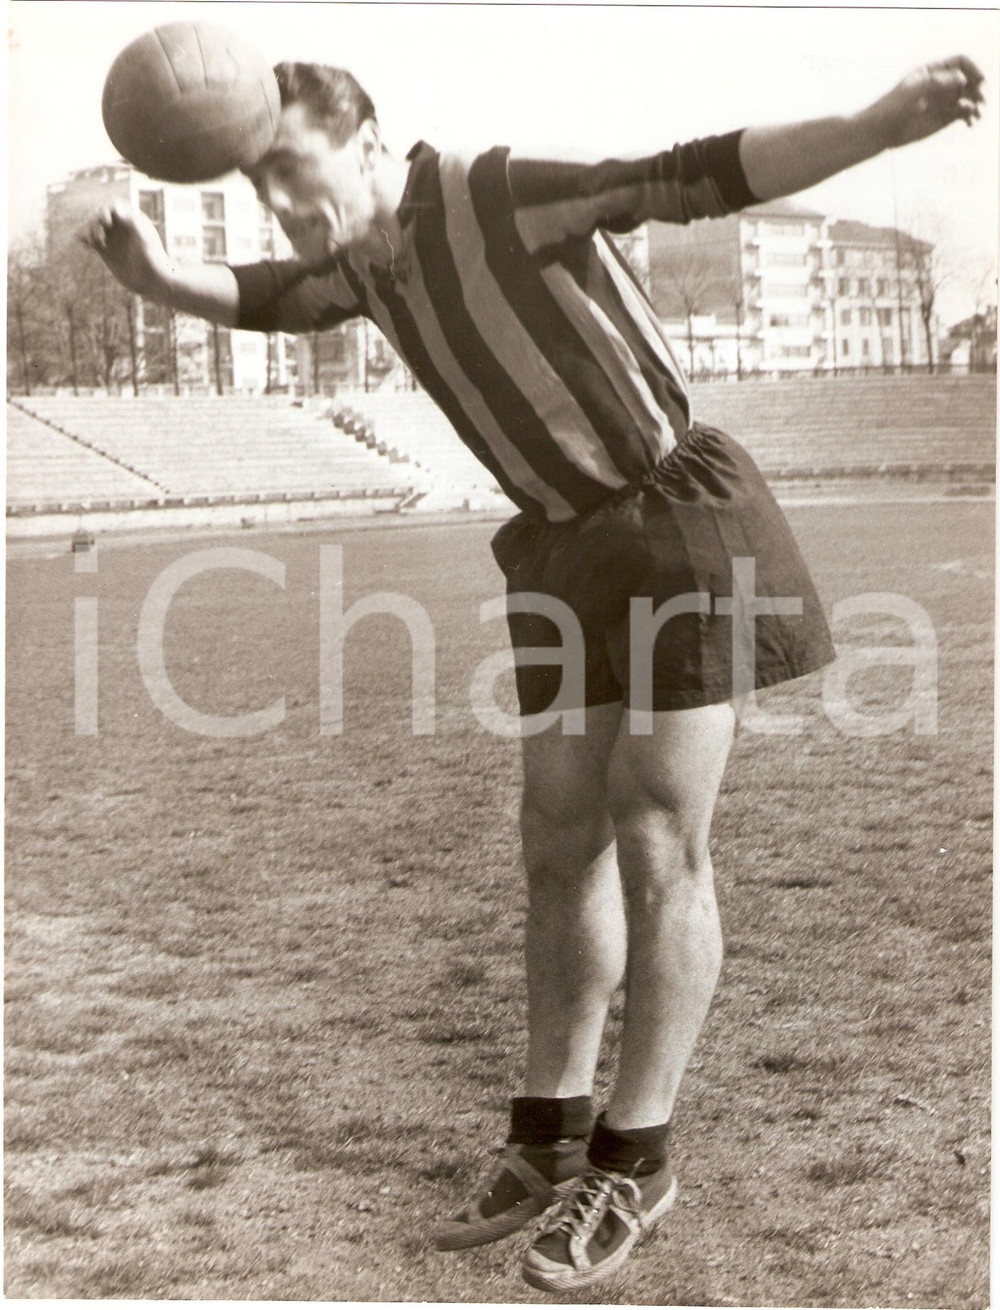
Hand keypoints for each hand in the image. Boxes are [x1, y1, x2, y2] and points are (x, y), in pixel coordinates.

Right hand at [79, 201, 171, 297]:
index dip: (107, 211)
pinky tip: (85, 246)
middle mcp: (120, 226)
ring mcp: (112, 237)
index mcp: (131, 219)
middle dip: (95, 223)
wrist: (152, 280)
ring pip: (93, 227)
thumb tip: (116, 209)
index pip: (114, 206)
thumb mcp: (144, 238)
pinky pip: (90, 240)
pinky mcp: (105, 250)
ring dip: (88, 231)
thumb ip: (132, 222)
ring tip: (93, 244)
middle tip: (99, 239)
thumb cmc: (153, 258)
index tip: (107, 223)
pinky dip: (84, 240)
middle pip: (100, 215)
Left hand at [867, 55, 984, 148]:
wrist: (881, 130)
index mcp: (933, 71)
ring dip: (977, 104)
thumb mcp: (916, 90)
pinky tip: (970, 122)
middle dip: (977, 88)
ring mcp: (943, 101)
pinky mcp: (943, 118)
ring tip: (976, 114)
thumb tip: (963, 80)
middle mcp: (941, 84)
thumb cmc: (893, 106)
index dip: (972, 69)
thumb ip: (939, 82)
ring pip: (969, 97)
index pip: (960, 62)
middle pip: (968, 79)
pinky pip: (963, 114)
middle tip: (979, 100)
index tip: (978, 81)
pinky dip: (970, 116)